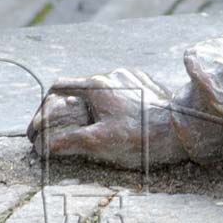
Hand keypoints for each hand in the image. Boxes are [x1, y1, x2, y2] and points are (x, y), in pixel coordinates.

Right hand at [27, 67, 198, 168]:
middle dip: (64, 110)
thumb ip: (66, 142)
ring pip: (99, 91)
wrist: (183, 129)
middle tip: (58, 133)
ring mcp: (132, 78)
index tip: (38, 128)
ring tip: (85, 131)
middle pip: (77, 89)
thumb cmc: (141, 137)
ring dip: (87, 108)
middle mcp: (113, 75)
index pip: (57, 88)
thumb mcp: (98, 142)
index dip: (43, 108)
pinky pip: (119, 93)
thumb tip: (42, 147)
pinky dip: (107, 106)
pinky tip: (111, 122)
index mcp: (97, 85)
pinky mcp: (147, 85)